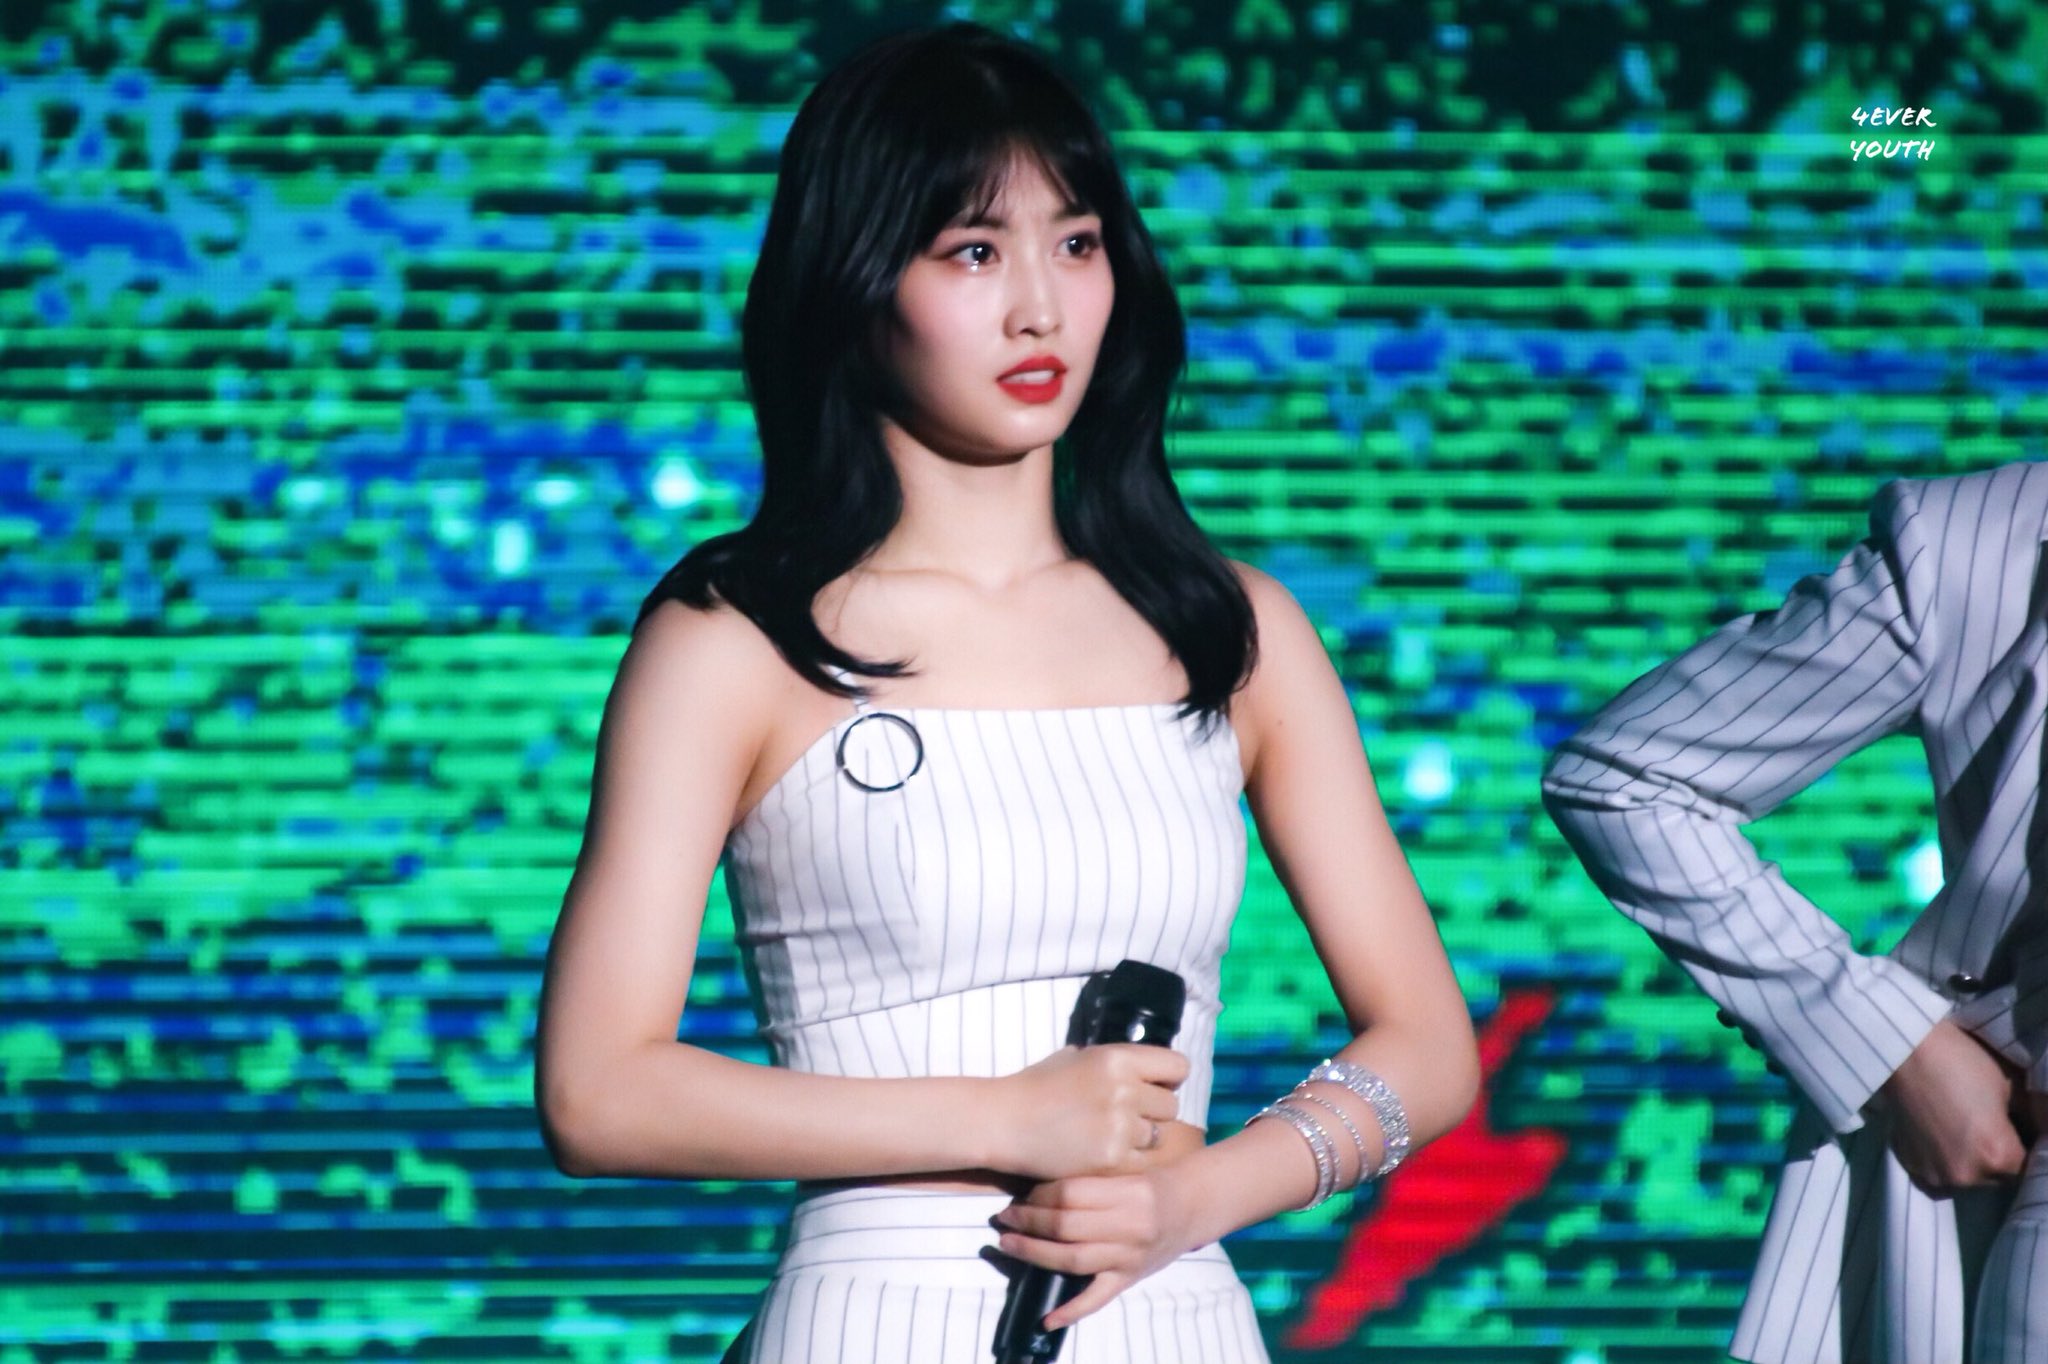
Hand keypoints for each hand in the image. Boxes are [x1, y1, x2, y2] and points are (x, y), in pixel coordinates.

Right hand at [991, 1044, 1188, 1181]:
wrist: (1005, 1122)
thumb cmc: (1036, 1085)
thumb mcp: (1076, 1057)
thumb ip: (1112, 1063)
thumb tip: (1141, 1070)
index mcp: (1118, 1058)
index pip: (1178, 1066)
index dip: (1168, 1079)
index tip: (1156, 1087)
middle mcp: (1125, 1090)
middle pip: (1171, 1105)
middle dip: (1154, 1112)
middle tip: (1131, 1117)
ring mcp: (1120, 1127)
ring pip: (1159, 1136)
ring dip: (1143, 1138)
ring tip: (1116, 1137)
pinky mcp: (1112, 1160)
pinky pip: (1144, 1162)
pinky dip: (1131, 1161)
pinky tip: (1109, 1155)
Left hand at [992, 1161, 1202, 1329]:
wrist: (1193, 1207)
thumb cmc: (1154, 1185)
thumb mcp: (1126, 1174)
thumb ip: (1089, 1184)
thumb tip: (1037, 1194)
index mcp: (1128, 1192)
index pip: (1071, 1193)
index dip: (1039, 1196)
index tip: (1021, 1196)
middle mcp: (1130, 1226)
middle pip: (1066, 1225)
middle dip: (1029, 1222)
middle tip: (1005, 1218)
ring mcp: (1130, 1257)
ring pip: (1073, 1259)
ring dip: (1035, 1253)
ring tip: (1009, 1245)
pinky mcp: (1130, 1279)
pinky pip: (1098, 1299)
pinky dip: (1071, 1311)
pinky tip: (1047, 1317)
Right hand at [1873, 1017, 2026, 1192]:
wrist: (1905, 1049)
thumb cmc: (1963, 1061)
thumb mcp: (2012, 1088)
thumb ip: (2030, 1118)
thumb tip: (2039, 1129)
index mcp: (1999, 1156)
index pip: (2028, 1167)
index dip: (2027, 1147)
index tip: (2019, 1130)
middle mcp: (1967, 1175)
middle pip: (1997, 1178)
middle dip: (1997, 1158)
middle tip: (1989, 1128)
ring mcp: (1935, 1174)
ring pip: (1966, 1178)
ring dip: (1969, 1161)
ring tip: (1961, 1131)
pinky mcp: (1911, 1165)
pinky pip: (1937, 1173)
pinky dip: (1942, 1159)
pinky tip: (1939, 1134)